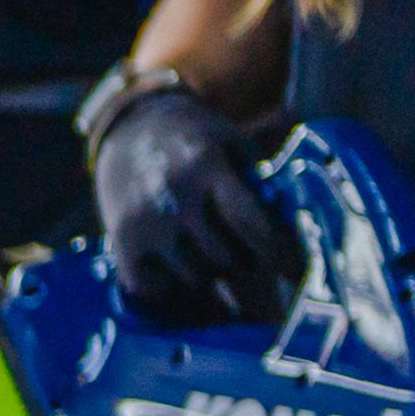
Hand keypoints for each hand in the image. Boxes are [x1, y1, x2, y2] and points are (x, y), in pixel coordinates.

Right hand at [91, 87, 309, 325]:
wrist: (132, 128)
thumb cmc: (195, 140)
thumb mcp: (231, 145)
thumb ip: (256, 186)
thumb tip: (289, 242)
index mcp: (205, 164)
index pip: (249, 220)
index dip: (277, 253)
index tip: (294, 273)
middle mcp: (173, 194)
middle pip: (225, 257)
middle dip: (244, 264)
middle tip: (249, 261)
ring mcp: (143, 220)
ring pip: (193, 277)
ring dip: (210, 275)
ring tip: (213, 258)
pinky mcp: (120, 239)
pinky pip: (151, 288)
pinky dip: (168, 288)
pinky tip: (177, 272)